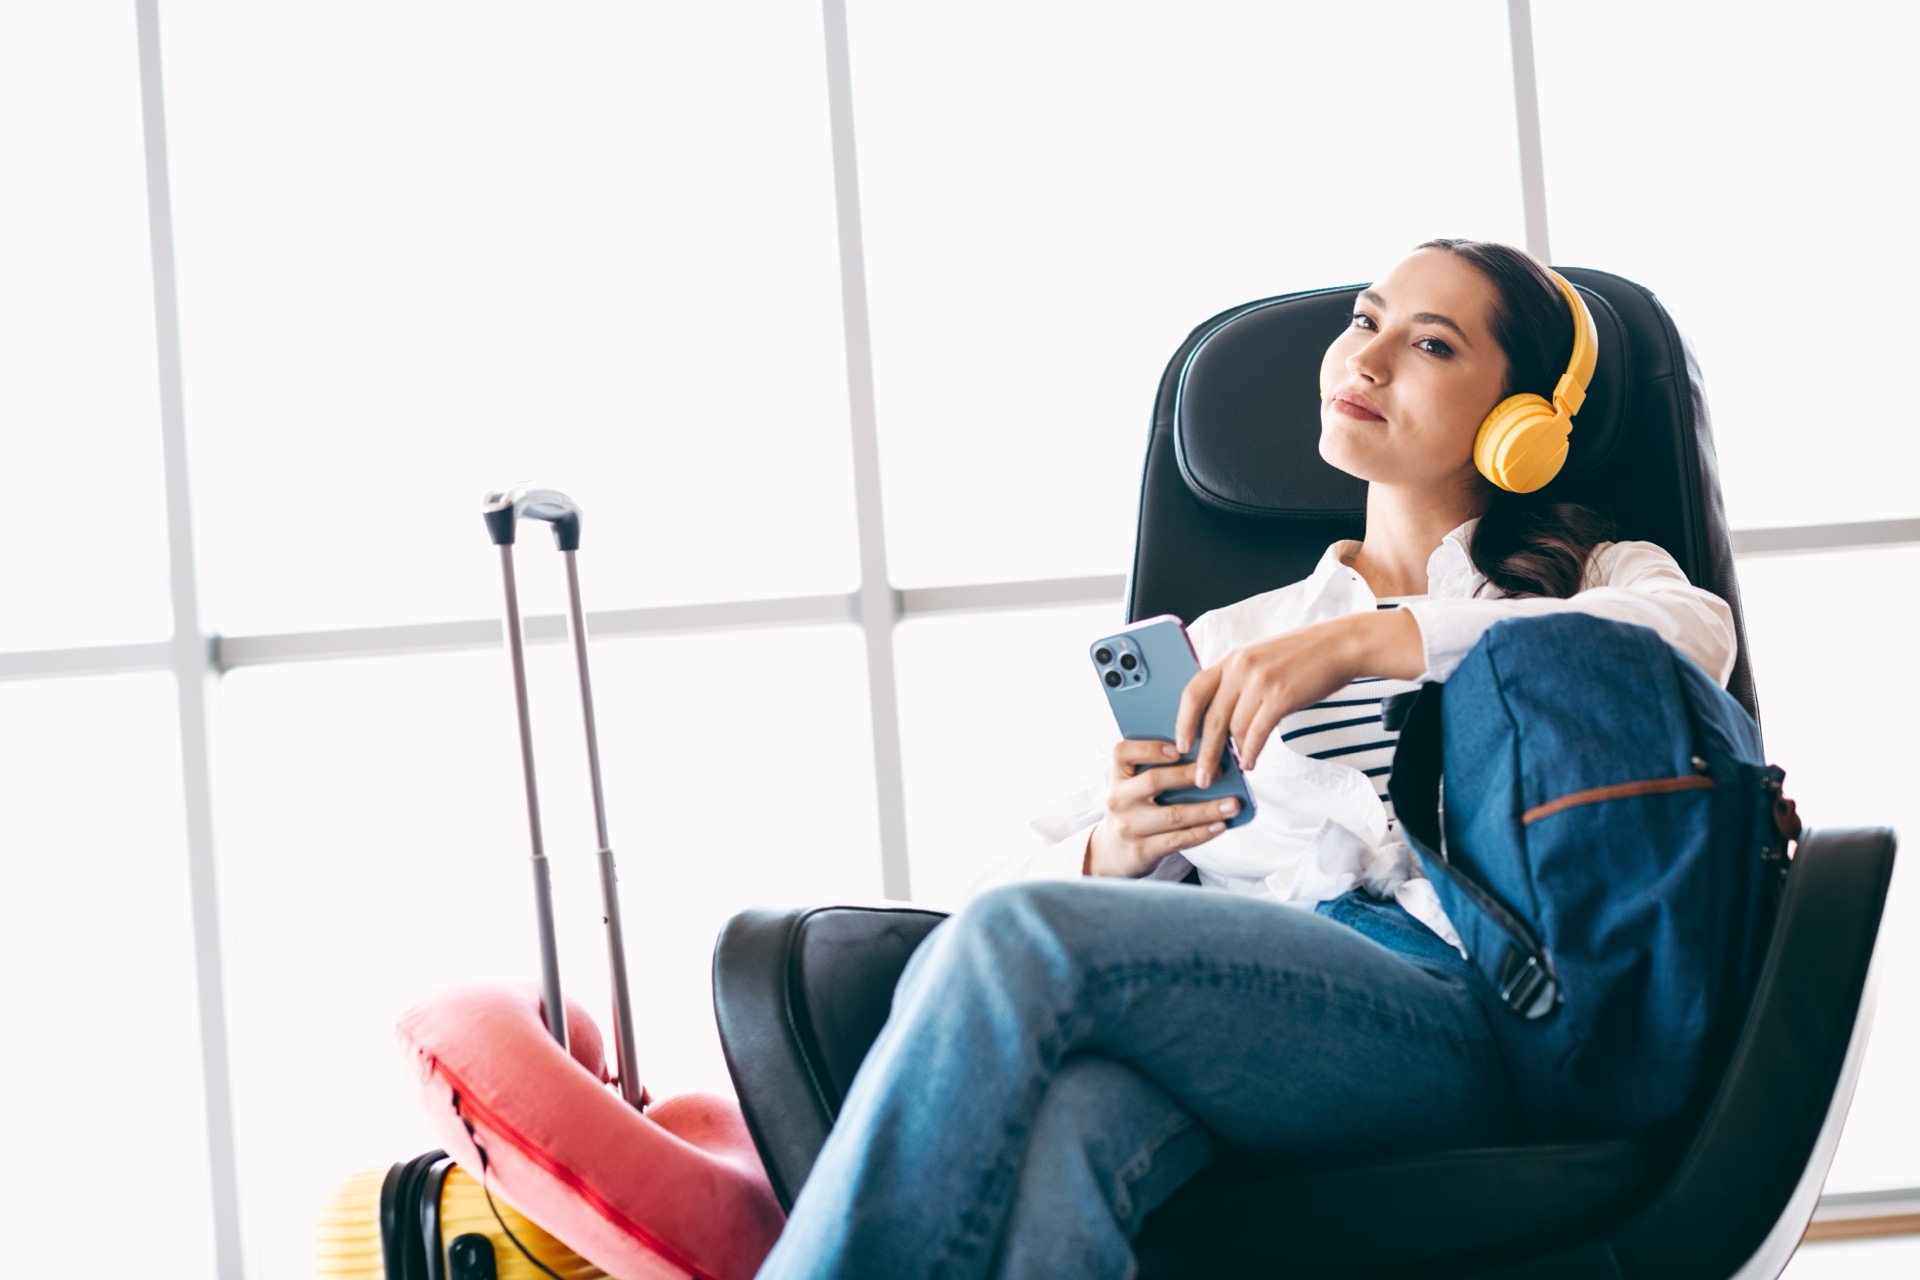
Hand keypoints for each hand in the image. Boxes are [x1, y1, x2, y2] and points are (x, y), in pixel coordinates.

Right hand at [1085, 738, 1242, 876]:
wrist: (1113, 852)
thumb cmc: (1134, 809)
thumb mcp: (1133, 787)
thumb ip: (1156, 770)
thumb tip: (1205, 757)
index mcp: (1117, 776)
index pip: (1123, 753)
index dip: (1150, 748)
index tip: (1179, 748)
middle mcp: (1118, 799)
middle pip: (1154, 781)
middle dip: (1190, 775)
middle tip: (1220, 772)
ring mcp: (1128, 827)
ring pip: (1173, 815)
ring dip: (1207, 809)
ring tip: (1233, 805)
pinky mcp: (1141, 850)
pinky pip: (1177, 840)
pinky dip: (1201, 833)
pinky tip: (1220, 826)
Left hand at [1174, 610, 1424, 784]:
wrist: (1340, 645)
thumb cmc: (1302, 657)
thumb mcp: (1260, 660)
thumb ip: (1238, 684)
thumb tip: (1223, 723)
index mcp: (1231, 659)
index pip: (1193, 691)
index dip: (1183, 721)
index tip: (1180, 744)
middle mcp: (1240, 667)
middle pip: (1211, 718)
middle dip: (1205, 753)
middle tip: (1202, 776)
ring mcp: (1260, 681)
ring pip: (1234, 729)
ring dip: (1234, 754)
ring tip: (1238, 767)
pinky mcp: (1280, 696)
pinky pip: (1257, 733)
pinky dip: (1252, 752)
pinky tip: (1251, 762)